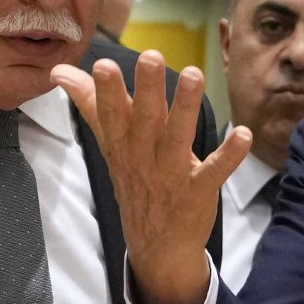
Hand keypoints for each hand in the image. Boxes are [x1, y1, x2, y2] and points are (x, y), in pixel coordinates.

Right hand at [51, 50, 250, 303]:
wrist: (156, 247)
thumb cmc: (136, 184)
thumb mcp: (111, 147)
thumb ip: (91, 105)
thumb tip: (60, 71)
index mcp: (122, 144)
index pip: (110, 114)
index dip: (107, 91)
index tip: (104, 64)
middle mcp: (144, 157)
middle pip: (144, 120)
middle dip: (147, 89)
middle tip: (151, 56)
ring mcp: (171, 175)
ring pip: (177, 138)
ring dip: (185, 107)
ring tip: (195, 74)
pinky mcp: (197, 191)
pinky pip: (213, 171)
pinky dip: (228, 155)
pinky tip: (243, 134)